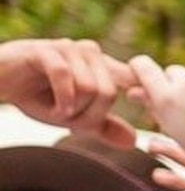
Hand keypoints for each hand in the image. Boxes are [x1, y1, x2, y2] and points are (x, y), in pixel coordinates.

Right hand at [0, 39, 136, 143]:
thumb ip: (101, 126)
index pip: (132, 78)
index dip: (142, 93)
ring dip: (73, 110)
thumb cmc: (35, 96)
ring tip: (57, 111)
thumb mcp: (72, 116)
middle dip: (90, 116)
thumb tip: (132, 142)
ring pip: (90, 87)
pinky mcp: (44, 50)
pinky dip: (62, 99)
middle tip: (70, 120)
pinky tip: (55, 110)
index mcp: (100, 65)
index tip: (144, 108)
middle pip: (108, 92)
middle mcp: (89, 52)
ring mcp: (67, 48)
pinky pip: (66, 76)